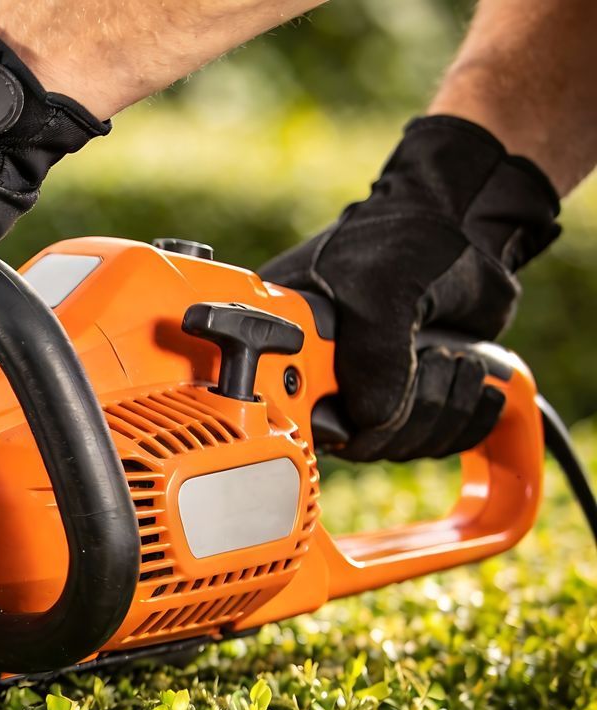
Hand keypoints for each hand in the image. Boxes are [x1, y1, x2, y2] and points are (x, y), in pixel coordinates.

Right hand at [260, 116, 559, 461]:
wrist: (468, 220)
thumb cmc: (406, 233)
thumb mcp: (380, 286)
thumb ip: (371, 355)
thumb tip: (371, 421)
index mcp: (282, 338)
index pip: (287, 409)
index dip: (326, 419)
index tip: (360, 405)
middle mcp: (318, 370)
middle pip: (352, 441)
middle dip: (407, 415)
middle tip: (433, 364)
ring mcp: (366, 386)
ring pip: (396, 444)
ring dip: (442, 411)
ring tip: (457, 361)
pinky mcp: (409, 397)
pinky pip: (431, 441)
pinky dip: (465, 418)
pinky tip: (473, 376)